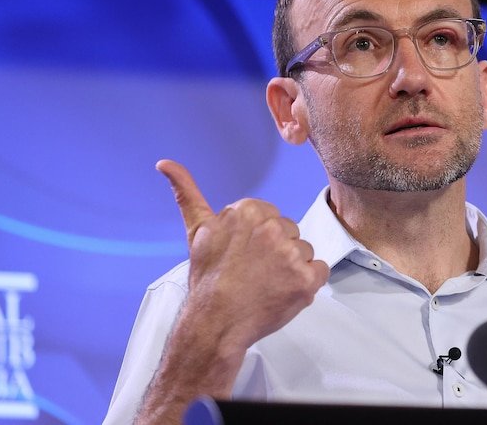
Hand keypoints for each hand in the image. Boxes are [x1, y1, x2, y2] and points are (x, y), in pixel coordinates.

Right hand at [156, 159, 329, 350]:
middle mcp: (272, 228)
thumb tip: (165, 163)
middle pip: (291, 233)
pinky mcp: (306, 279)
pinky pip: (320, 271)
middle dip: (277, 251)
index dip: (260, 239)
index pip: (273, 217)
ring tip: (266, 283)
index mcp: (250, 211)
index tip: (245, 254)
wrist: (215, 323)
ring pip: (305, 252)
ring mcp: (291, 254)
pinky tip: (284, 290)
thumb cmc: (208, 279)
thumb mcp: (197, 231)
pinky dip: (308, 283)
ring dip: (292, 268)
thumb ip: (187, 192)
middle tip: (254, 271)